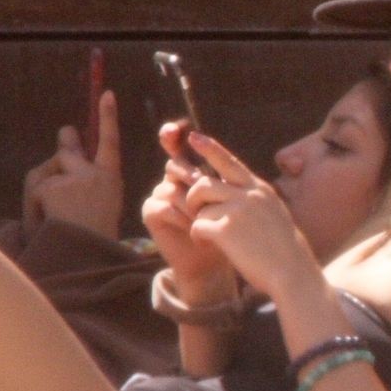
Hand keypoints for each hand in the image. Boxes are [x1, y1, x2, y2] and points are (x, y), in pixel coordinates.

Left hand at [21, 92, 124, 239]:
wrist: (84, 255)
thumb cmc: (92, 234)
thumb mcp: (100, 202)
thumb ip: (84, 177)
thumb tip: (63, 154)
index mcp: (111, 179)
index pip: (111, 142)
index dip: (108, 117)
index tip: (107, 94)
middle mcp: (94, 173)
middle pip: (69, 149)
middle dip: (66, 141)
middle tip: (67, 132)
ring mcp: (73, 178)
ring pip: (48, 168)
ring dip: (43, 184)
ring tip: (48, 212)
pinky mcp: (53, 185)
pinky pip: (36, 187)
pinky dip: (34, 202)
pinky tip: (43, 217)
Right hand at [141, 121, 229, 286]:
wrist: (213, 260)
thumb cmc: (226, 229)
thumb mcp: (230, 201)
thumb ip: (225, 179)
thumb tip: (240, 158)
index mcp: (189, 171)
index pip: (175, 146)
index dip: (170, 136)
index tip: (173, 130)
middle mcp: (171, 180)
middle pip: (176, 166)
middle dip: (191, 176)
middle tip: (203, 186)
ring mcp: (159, 195)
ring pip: (171, 187)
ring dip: (191, 204)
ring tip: (207, 219)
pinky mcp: (151, 213)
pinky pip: (162, 206)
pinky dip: (181, 217)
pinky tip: (193, 228)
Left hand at [182, 131, 321, 302]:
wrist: (293, 273)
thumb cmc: (285, 251)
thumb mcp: (274, 216)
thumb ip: (255, 201)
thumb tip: (233, 193)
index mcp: (261, 190)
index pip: (230, 162)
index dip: (209, 148)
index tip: (193, 137)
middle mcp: (249, 195)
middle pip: (204, 183)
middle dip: (193, 197)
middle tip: (195, 211)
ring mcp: (238, 210)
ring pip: (198, 205)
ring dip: (197, 218)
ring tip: (206, 233)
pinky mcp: (226, 229)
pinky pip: (197, 226)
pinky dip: (198, 236)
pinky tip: (207, 245)